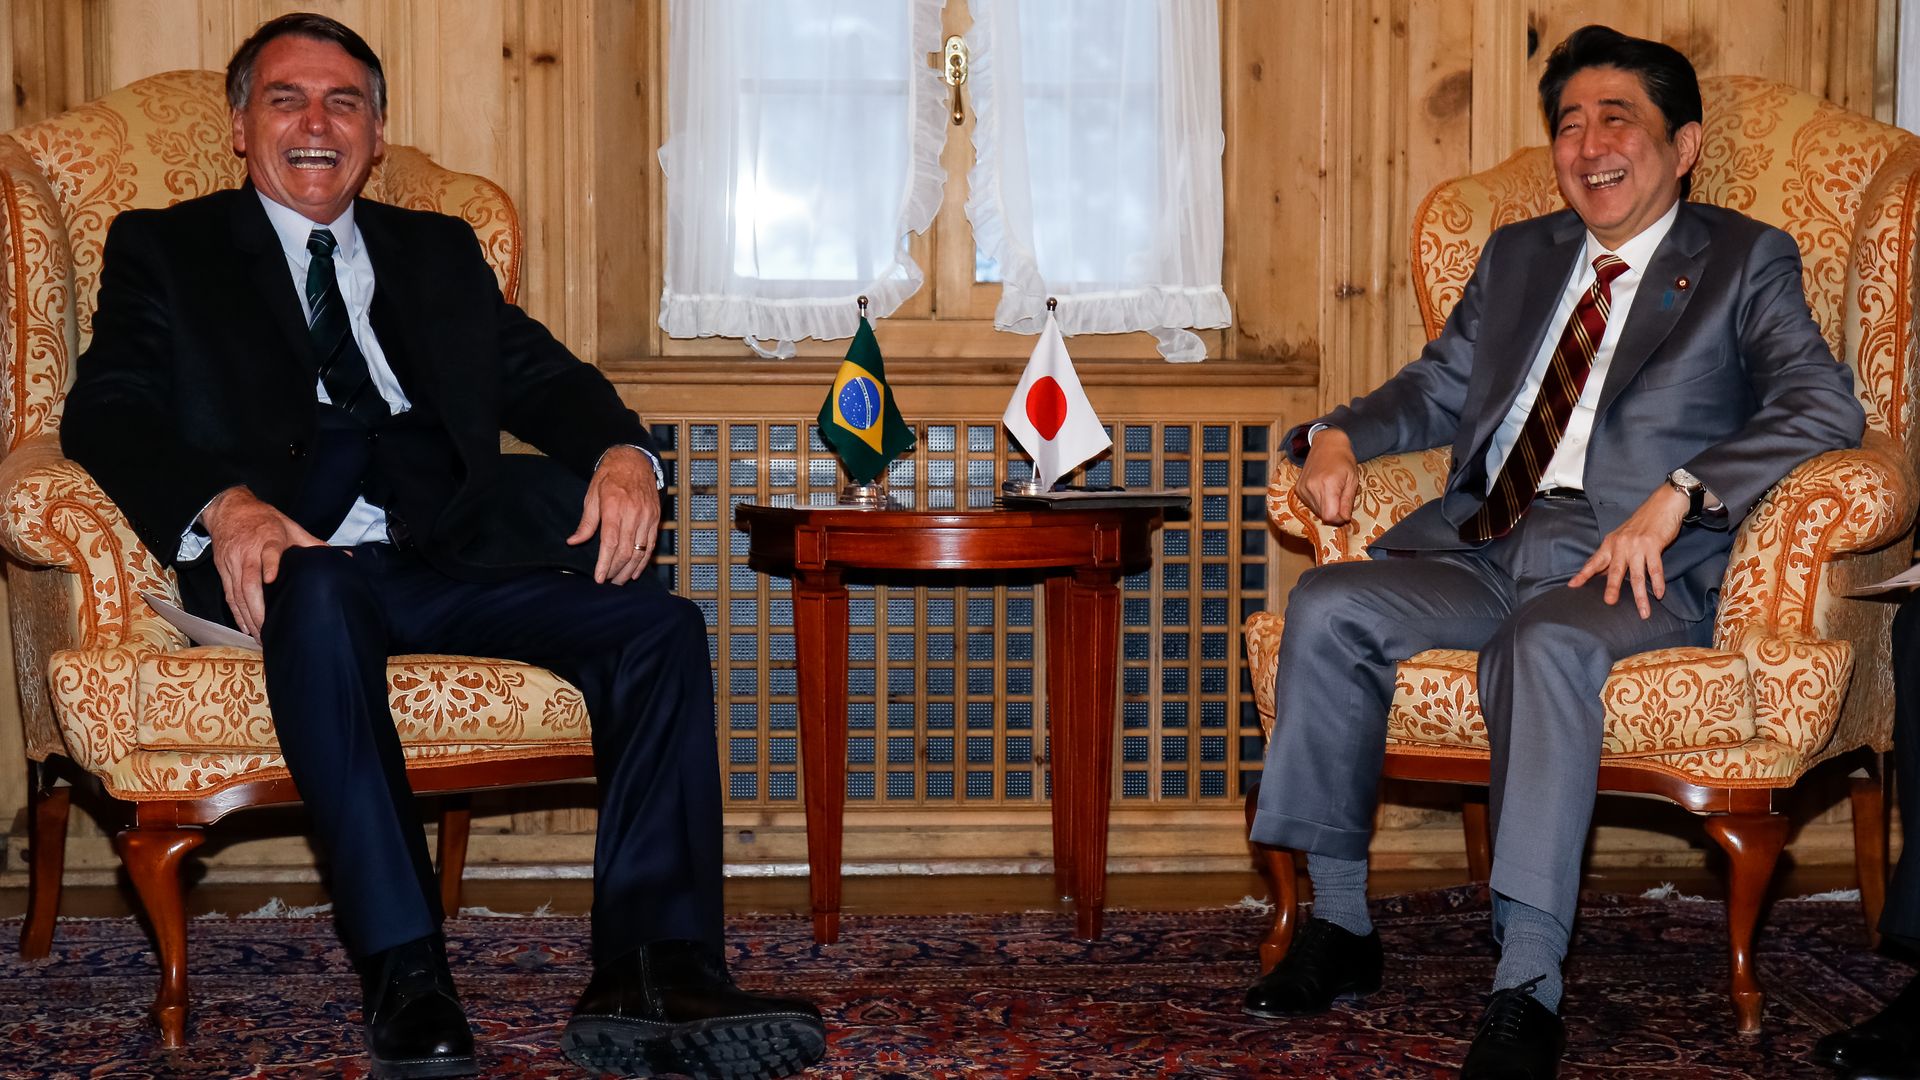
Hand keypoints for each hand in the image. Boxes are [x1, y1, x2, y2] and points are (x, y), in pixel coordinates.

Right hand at [201, 487, 324, 637]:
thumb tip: (344, 556)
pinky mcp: (223, 570)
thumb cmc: (264, 520)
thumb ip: (314, 544)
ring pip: (237, 592)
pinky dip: (236, 613)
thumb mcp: (290, 527)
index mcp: (268, 539)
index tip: (271, 578)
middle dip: (257, 607)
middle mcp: (248, 552)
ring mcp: (233, 562)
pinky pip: (229, 595)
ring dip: (248, 616)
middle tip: (268, 628)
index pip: (268, 551)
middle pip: (249, 581)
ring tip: (260, 635)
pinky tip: (245, 627)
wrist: (230, 510)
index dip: (270, 564)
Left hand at [568, 445, 660, 584]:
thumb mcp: (592, 495)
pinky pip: (650, 544)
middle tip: (608, 582)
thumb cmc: (609, 477)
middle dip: (616, 570)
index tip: (598, 578)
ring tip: (619, 580)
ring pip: (640, 551)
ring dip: (629, 569)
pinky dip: (644, 561)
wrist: (634, 460)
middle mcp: (633, 513)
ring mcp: (647, 516)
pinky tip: (635, 571)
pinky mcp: (655, 518)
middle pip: (626, 551)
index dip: (604, 564)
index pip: (610, 543)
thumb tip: (573, 542)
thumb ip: (586, 522)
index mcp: (614, 507)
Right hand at [1296, 427, 1359, 524]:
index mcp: (1328, 484)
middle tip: (1341, 500)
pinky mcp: (1298, 489)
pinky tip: (1323, 490)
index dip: (1339, 519)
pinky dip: (1318, 502)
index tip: (1345, 513)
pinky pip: (1309, 504)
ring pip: (1316, 511)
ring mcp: (1302, 488)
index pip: (1329, 516)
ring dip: (1326, 508)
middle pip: (1322, 515)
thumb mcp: (1353, 480)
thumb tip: (1344, 519)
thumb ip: (1347, 501)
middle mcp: (1312, 487)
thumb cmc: (1344, 460)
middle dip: (1334, 513)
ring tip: (1332, 492)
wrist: (1326, 444)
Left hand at [1567, 485, 1689, 617]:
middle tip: (1609, 602)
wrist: (1662, 505)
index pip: (1595, 562)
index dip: (1584, 574)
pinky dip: (1658, 583)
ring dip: (1641, 595)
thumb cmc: (1641, 523)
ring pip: (1638, 575)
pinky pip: (1655, 569)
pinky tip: (1660, 595)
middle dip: (1611, 588)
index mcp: (1610, 543)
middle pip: (1615, 571)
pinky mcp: (1654, 545)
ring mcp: (1637, 546)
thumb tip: (1600, 573)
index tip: (1572, 585)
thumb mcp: (1621, 537)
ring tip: (1643, 611)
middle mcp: (1621, 545)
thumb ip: (1612, 555)